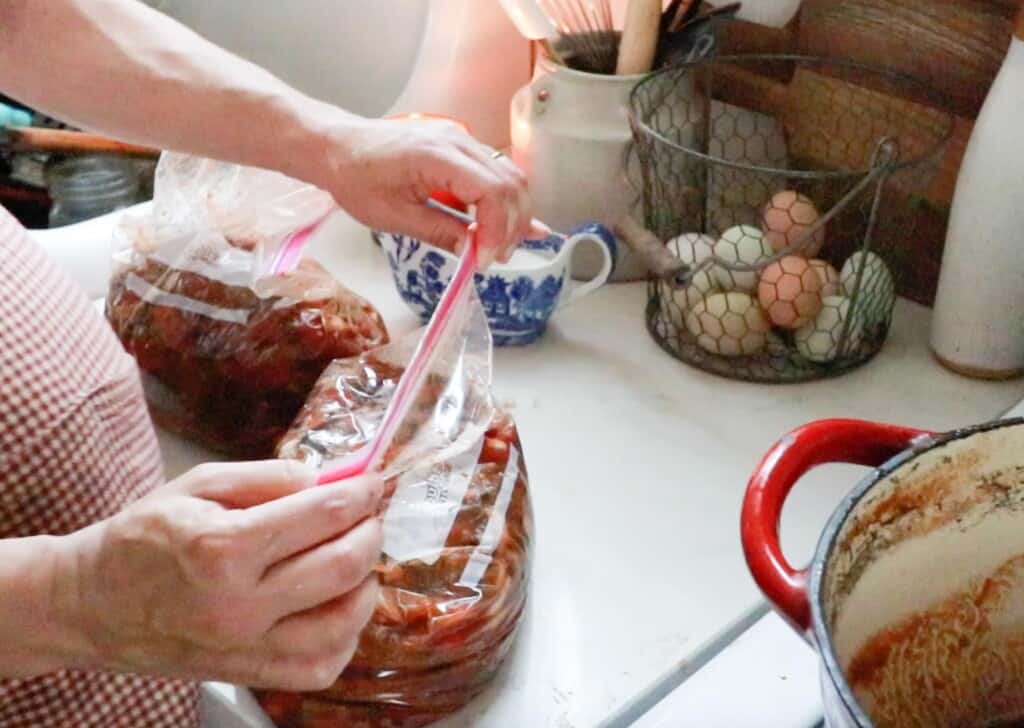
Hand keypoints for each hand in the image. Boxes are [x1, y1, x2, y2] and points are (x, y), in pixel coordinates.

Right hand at [53, 461, 382, 690]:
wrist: (90, 606)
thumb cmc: (143, 537)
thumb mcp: (198, 485)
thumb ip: (267, 477)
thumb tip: (326, 479)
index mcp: (221, 547)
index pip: (321, 515)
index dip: (361, 493)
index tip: (375, 481)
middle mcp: (238, 604)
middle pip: (342, 567)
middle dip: (370, 532)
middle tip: (370, 515)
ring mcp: (245, 648)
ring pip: (342, 623)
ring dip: (366, 583)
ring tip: (359, 557)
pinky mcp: (248, 675)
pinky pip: (321, 666)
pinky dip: (346, 636)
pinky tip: (340, 605)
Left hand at [320, 116, 547, 266]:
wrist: (339, 147)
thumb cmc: (357, 179)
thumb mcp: (395, 217)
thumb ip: (440, 233)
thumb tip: (476, 252)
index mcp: (437, 156)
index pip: (492, 192)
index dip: (496, 231)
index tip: (483, 261)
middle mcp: (458, 141)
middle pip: (510, 184)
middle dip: (511, 226)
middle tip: (494, 259)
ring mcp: (463, 139)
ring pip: (510, 177)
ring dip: (513, 214)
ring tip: (498, 247)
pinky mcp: (462, 146)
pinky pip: (497, 173)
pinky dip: (506, 201)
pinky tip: (509, 226)